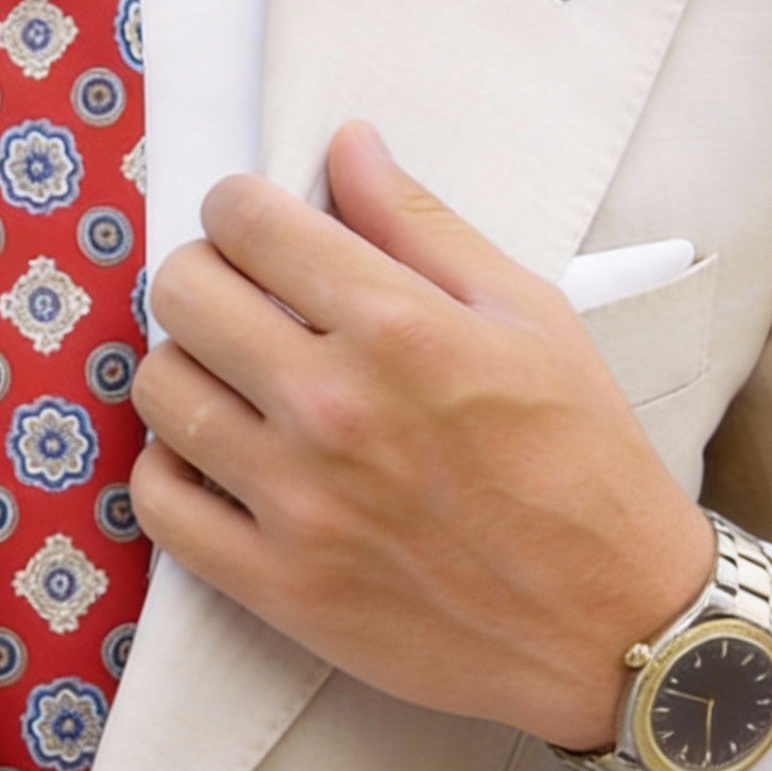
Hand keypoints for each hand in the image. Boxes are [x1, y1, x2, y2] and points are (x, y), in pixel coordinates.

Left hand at [129, 121, 714, 751]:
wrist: (613, 625)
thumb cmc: (583, 462)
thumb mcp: (530, 317)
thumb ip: (424, 226)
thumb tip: (346, 145)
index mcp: (398, 328)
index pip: (247, 222)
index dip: (239, 207)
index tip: (258, 226)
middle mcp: (332, 407)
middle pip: (182, 294)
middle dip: (204, 275)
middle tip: (242, 300)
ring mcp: (295, 501)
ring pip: (158, 389)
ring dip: (184, 367)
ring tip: (232, 380)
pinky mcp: (274, 583)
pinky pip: (157, 502)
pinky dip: (168, 469)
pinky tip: (213, 457)